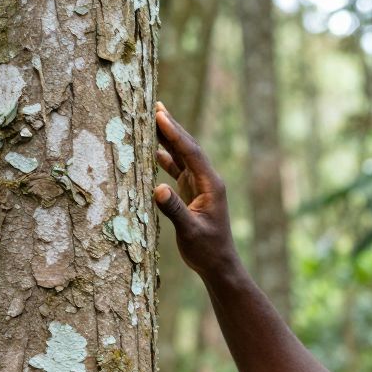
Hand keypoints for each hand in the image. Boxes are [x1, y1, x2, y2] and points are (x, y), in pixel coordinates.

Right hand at [154, 102, 239, 278]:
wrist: (218, 265)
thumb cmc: (207, 251)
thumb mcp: (190, 232)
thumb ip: (175, 210)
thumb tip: (157, 188)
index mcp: (210, 185)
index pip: (191, 152)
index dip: (175, 133)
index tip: (159, 114)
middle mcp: (207, 181)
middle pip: (188, 148)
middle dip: (172, 127)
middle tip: (155, 105)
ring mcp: (201, 187)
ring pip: (183, 157)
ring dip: (169, 139)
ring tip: (153, 119)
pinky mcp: (193, 194)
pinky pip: (179, 170)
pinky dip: (167, 158)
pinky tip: (155, 151)